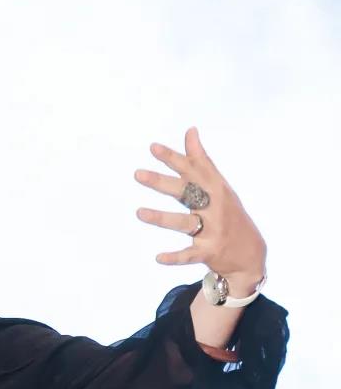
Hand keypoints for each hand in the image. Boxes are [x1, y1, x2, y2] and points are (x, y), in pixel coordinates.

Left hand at [134, 127, 266, 290]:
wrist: (251, 253)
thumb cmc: (229, 214)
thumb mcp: (219, 186)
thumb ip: (201, 161)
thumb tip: (190, 130)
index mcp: (216, 189)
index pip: (193, 170)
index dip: (173, 158)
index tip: (153, 147)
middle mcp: (215, 207)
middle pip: (186, 192)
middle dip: (162, 182)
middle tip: (137, 174)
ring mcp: (213, 230)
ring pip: (185, 223)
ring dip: (162, 218)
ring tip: (139, 212)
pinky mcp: (209, 252)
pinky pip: (189, 255)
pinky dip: (175, 257)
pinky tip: (158, 258)